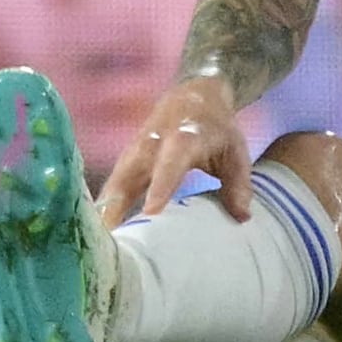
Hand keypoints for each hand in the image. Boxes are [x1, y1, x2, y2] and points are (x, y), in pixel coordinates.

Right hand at [98, 76, 254, 225]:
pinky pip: (112, 188)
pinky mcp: (125, 163)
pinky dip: (105, 210)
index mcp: (183, 138)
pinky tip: (100, 236)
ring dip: (105, 212)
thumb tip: (242, 217)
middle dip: (116, 205)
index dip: (160, 185)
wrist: (194, 95)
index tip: (151, 210)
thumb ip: (238, 182)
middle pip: (129, 174)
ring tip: (99, 246)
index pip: (170, 163)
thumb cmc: (217, 128)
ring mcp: (134, 153)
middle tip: (111, 239)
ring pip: (114, 184)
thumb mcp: (235, 149)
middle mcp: (151, 144)